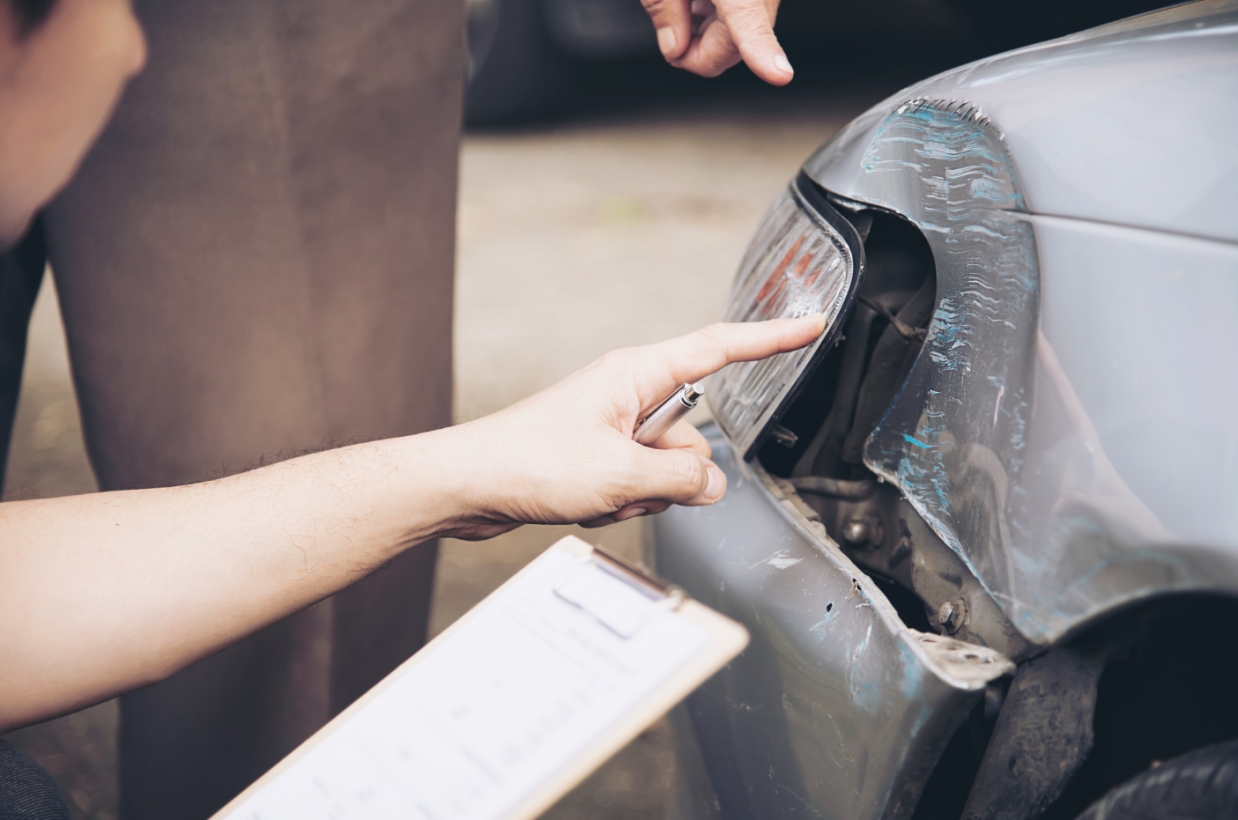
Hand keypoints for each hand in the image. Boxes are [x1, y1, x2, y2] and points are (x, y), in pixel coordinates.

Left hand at [444, 316, 823, 537]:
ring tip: (596, 495)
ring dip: (642, 493)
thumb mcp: (620, 473)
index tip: (810, 325)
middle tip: (629, 484)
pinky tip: (583, 504)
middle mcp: (627, 393)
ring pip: (666, 467)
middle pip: (693, 433)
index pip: (719, 348)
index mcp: (635, 374)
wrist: (468, 485)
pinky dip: (619, 501)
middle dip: (673, 472)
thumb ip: (683, 475)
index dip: (770, 339)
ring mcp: (612, 425)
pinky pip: (637, 483)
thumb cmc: (527, 462)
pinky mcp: (598, 454)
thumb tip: (713, 482)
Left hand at [641, 0, 791, 84]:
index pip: (750, 23)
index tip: (779, 75)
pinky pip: (740, 23)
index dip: (763, 52)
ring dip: (705, 32)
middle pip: (732, 48)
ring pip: (736, 40)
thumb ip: (662, 9)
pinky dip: (715, 19)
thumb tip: (674, 47)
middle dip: (697, 48)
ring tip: (687, 1)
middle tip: (671, 25)